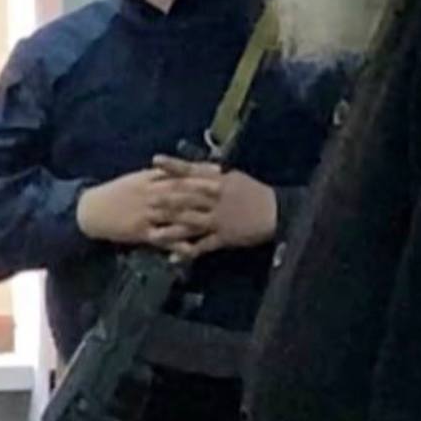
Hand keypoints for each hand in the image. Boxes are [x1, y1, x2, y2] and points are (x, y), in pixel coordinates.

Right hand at [76, 167, 220, 245]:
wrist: (91, 209)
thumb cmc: (117, 192)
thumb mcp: (137, 178)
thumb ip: (159, 174)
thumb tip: (181, 168)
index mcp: (151, 179)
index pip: (180, 174)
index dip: (201, 172)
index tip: (220, 171)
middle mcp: (151, 195)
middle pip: (183, 194)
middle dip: (206, 194)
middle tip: (228, 195)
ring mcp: (147, 214)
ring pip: (176, 216)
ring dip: (197, 219)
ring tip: (218, 221)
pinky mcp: (141, 232)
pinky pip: (163, 238)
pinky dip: (178, 244)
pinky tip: (193, 250)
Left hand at [149, 156, 276, 259]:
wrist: (276, 212)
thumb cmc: (253, 192)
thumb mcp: (234, 178)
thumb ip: (213, 174)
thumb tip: (194, 166)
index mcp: (219, 181)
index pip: (192, 171)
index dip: (173, 166)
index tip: (154, 161)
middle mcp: (216, 198)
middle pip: (186, 198)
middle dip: (164, 200)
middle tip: (144, 201)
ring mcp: (219, 219)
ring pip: (190, 224)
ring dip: (170, 230)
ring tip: (152, 235)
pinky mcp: (224, 236)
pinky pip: (203, 246)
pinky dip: (188, 252)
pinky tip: (173, 258)